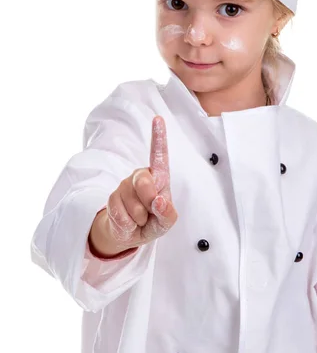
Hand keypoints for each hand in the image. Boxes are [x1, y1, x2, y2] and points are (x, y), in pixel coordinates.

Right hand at [88, 116, 177, 256]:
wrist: (130, 234)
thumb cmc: (154, 220)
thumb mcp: (166, 221)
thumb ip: (168, 213)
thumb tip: (159, 201)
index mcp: (159, 177)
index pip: (159, 155)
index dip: (158, 136)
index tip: (158, 118)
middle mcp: (141, 176)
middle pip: (144, 182)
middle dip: (149, 201)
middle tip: (151, 211)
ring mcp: (125, 185)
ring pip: (133, 205)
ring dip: (140, 218)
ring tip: (141, 219)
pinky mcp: (112, 198)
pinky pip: (121, 215)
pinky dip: (128, 225)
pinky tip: (130, 222)